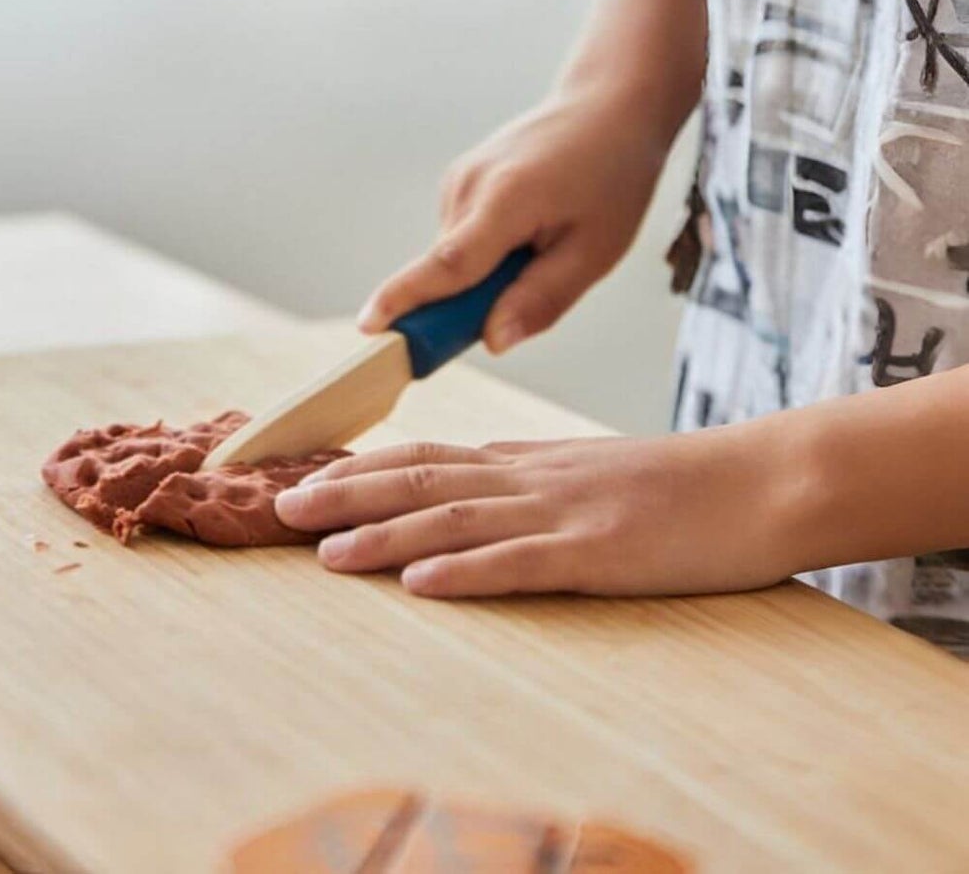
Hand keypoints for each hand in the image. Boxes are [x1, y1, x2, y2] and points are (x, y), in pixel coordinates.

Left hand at [274, 427, 804, 598]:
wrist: (761, 479)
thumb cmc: (678, 485)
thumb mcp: (588, 474)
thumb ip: (527, 482)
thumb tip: (463, 494)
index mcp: (525, 462)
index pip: (423, 457)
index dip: (357, 468)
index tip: (303, 478)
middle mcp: (530, 479)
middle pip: (420, 479)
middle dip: (346, 494)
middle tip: (282, 508)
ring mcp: (563, 513)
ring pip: (455, 519)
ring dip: (385, 537)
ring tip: (326, 552)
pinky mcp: (601, 553)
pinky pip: (523, 563)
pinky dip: (467, 573)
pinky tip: (422, 585)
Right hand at [357, 88, 668, 352]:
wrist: (605, 107)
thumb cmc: (610, 177)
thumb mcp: (595, 250)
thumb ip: (541, 298)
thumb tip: (493, 342)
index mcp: (506, 200)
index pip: (446, 262)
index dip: (405, 299)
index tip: (367, 326)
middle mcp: (468, 185)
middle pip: (448, 270)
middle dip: (476, 300)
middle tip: (539, 278)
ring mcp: (458, 179)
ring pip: (456, 257)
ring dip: (488, 272)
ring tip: (546, 239)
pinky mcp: (458, 180)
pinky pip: (461, 238)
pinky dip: (486, 250)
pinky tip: (529, 224)